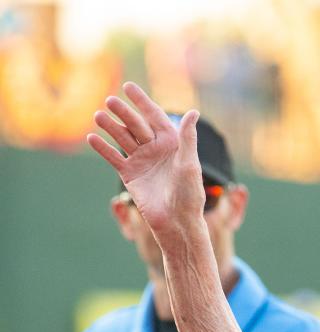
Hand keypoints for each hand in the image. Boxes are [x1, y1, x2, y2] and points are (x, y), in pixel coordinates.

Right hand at [87, 82, 204, 236]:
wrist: (177, 223)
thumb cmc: (188, 195)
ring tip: (98, 116)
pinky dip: (103, 148)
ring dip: (110, 126)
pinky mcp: (130, 175)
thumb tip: (194, 112)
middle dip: (123, 112)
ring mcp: (141, 161)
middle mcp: (155, 149)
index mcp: (171, 143)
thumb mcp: (189, 164)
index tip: (128, 86)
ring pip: (122, 137)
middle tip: (110, 101)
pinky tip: (92, 138)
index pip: (154, 116)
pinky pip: (113, 157)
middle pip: (135, 124)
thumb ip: (188, 138)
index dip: (142, 101)